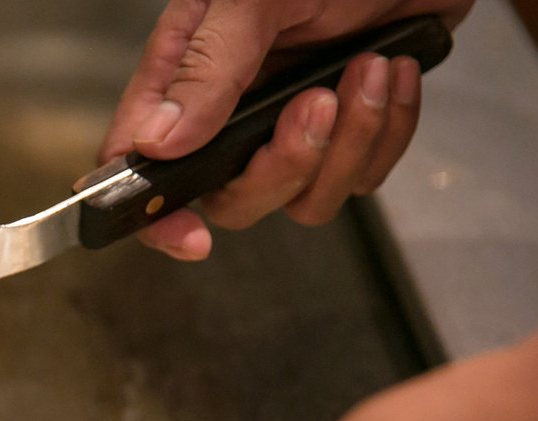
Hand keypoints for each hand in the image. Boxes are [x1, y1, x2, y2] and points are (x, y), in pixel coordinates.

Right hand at [102, 0, 474, 259]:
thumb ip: (207, 67)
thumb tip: (157, 143)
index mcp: (187, 73)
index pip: (141, 165)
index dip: (156, 214)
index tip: (190, 237)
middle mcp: (231, 110)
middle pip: (233, 200)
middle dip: (286, 166)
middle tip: (317, 100)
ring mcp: (290, 125)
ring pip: (304, 199)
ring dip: (350, 141)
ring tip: (372, 67)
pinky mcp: (349, 130)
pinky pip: (362, 178)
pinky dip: (390, 130)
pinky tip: (396, 69)